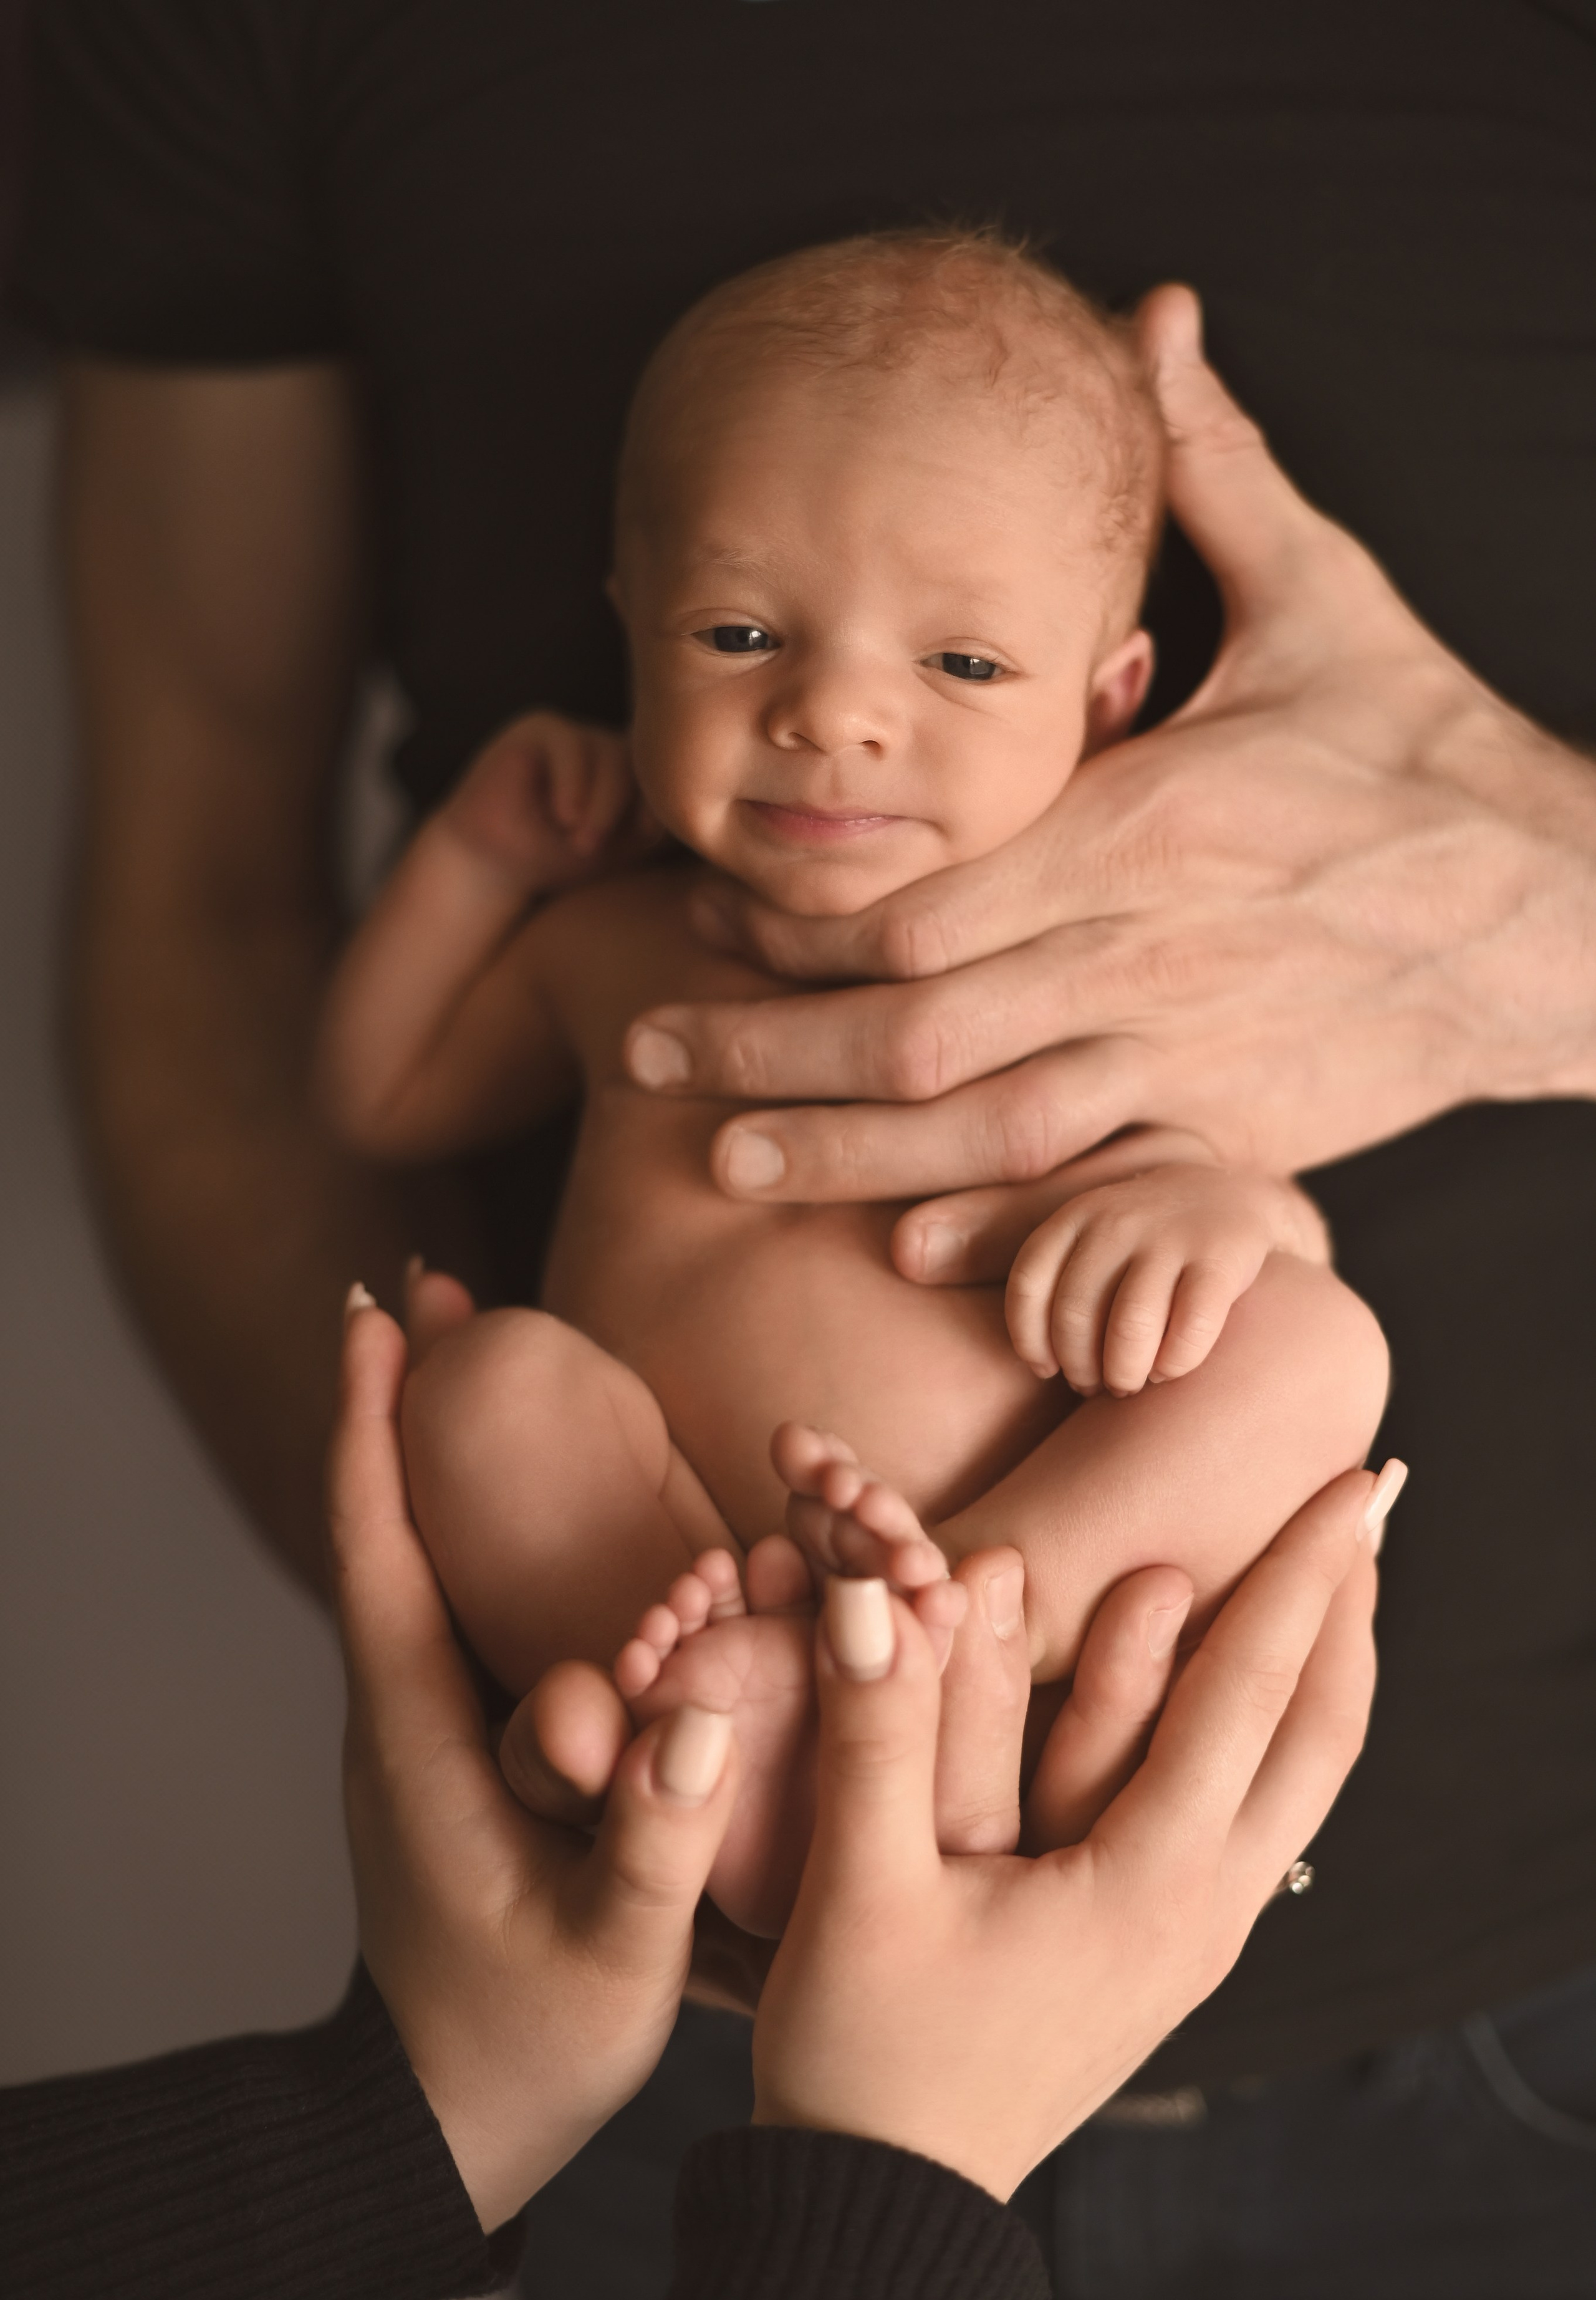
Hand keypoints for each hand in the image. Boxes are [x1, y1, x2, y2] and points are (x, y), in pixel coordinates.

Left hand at [330, 1290, 737, 2231]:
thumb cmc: (523, 2044)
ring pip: (429, 1553)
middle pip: (394, 1519)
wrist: (447, 2122)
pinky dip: (484, 1519)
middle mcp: (406, 1708)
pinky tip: (538, 1490)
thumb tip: (706, 1706)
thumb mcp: (607, 1957)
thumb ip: (655, 1840)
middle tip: (433, 1284)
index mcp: (417, 1734)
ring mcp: (430, 1726)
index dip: (374, 1427)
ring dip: (442, 1445)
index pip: (380, 1549)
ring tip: (470, 1344)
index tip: (377, 1318)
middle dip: (407, 1397)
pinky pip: (468, 1601)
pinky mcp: (466, 1747)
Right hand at [444, 707, 657, 894]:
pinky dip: (572, 784)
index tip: (650, 840)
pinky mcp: (537, 729)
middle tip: (621, 843)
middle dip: (633, 803)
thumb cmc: (560, 862)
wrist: (492, 863)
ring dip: (601, 801)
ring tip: (584, 842)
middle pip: (641, 759)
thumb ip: (659, 830)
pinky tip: (564, 820)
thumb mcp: (621, 850)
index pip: (666, 774)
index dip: (663, 803)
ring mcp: (574, 733)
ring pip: (607, 753)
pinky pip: (566, 745)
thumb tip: (713, 826)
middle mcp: (607, 744)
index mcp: (634, 769)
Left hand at [622, 287, 1595, 1202]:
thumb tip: (1156, 317)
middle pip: (917, 1021)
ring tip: (726, 1159)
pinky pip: (1089, 1190)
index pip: (927, 890)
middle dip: (767, 1042)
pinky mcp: (1235, 1129)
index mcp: (1147, 822)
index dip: (797, 917)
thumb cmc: (1425, 754)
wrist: (1562, 913)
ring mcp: (1192, 1054)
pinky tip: (903, 1247)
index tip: (706, 911)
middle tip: (645, 1043)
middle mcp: (1150, 950)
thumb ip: (1216, 473)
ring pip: (983, 1126)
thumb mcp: (1327, 598)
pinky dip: (995, 1225)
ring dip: (843, 1152)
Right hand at [750, 1464, 1394, 2200]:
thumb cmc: (868, 2052)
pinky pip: (1246, 1817)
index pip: (1252, 1697)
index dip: (1302, 1577)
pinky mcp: (1160, 1950)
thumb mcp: (861, 1884)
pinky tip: (1243, 1695)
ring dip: (1316, 1671)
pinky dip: (1261, 1731)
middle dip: (1348, 1616)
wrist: (882, 2207)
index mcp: (1146, 1886)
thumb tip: (872, 1590)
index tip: (1354, 1484)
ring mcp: (1190, 1938)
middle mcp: (1199, 1910)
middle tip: (1369, 1514)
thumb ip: (877, 1729)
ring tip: (1329, 1580)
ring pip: (1294, 1783)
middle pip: (1319, 1739)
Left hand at [1005, 1161, 1328, 1397]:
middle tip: (1096, 1385)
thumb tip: (1043, 1367)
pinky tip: (1169, 1370)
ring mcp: (1170, 1238)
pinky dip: (1174, 1364)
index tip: (1047, 1370)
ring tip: (1130, 1383)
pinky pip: (1189, 1330)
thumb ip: (1059, 1283)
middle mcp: (1116, 1222)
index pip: (1029, 1286)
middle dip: (1080, 1367)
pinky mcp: (1220, 1260)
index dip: (1031, 1340)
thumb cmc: (1143, 1243)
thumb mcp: (1091, 1239)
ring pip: (1130, 1328)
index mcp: (1074, 1218)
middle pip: (1076, 1315)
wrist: (1229, 1195)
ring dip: (1124, 1373)